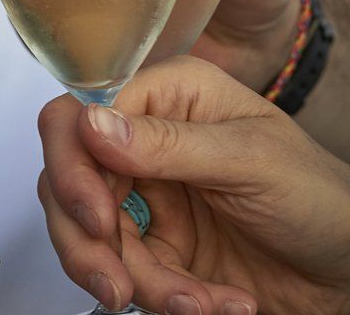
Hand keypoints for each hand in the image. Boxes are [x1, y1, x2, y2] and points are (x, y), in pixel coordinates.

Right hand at [38, 56, 349, 314]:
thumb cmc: (318, 195)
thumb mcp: (248, 160)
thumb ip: (168, 143)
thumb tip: (91, 122)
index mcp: (169, 94)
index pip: (82, 111)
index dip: (74, 162)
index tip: (96, 215)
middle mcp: (146, 138)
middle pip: (69, 174)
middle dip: (85, 235)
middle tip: (115, 281)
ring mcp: (147, 193)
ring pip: (86, 231)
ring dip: (131, 277)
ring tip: (189, 305)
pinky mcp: (156, 245)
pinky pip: (126, 270)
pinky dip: (162, 296)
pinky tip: (213, 302)